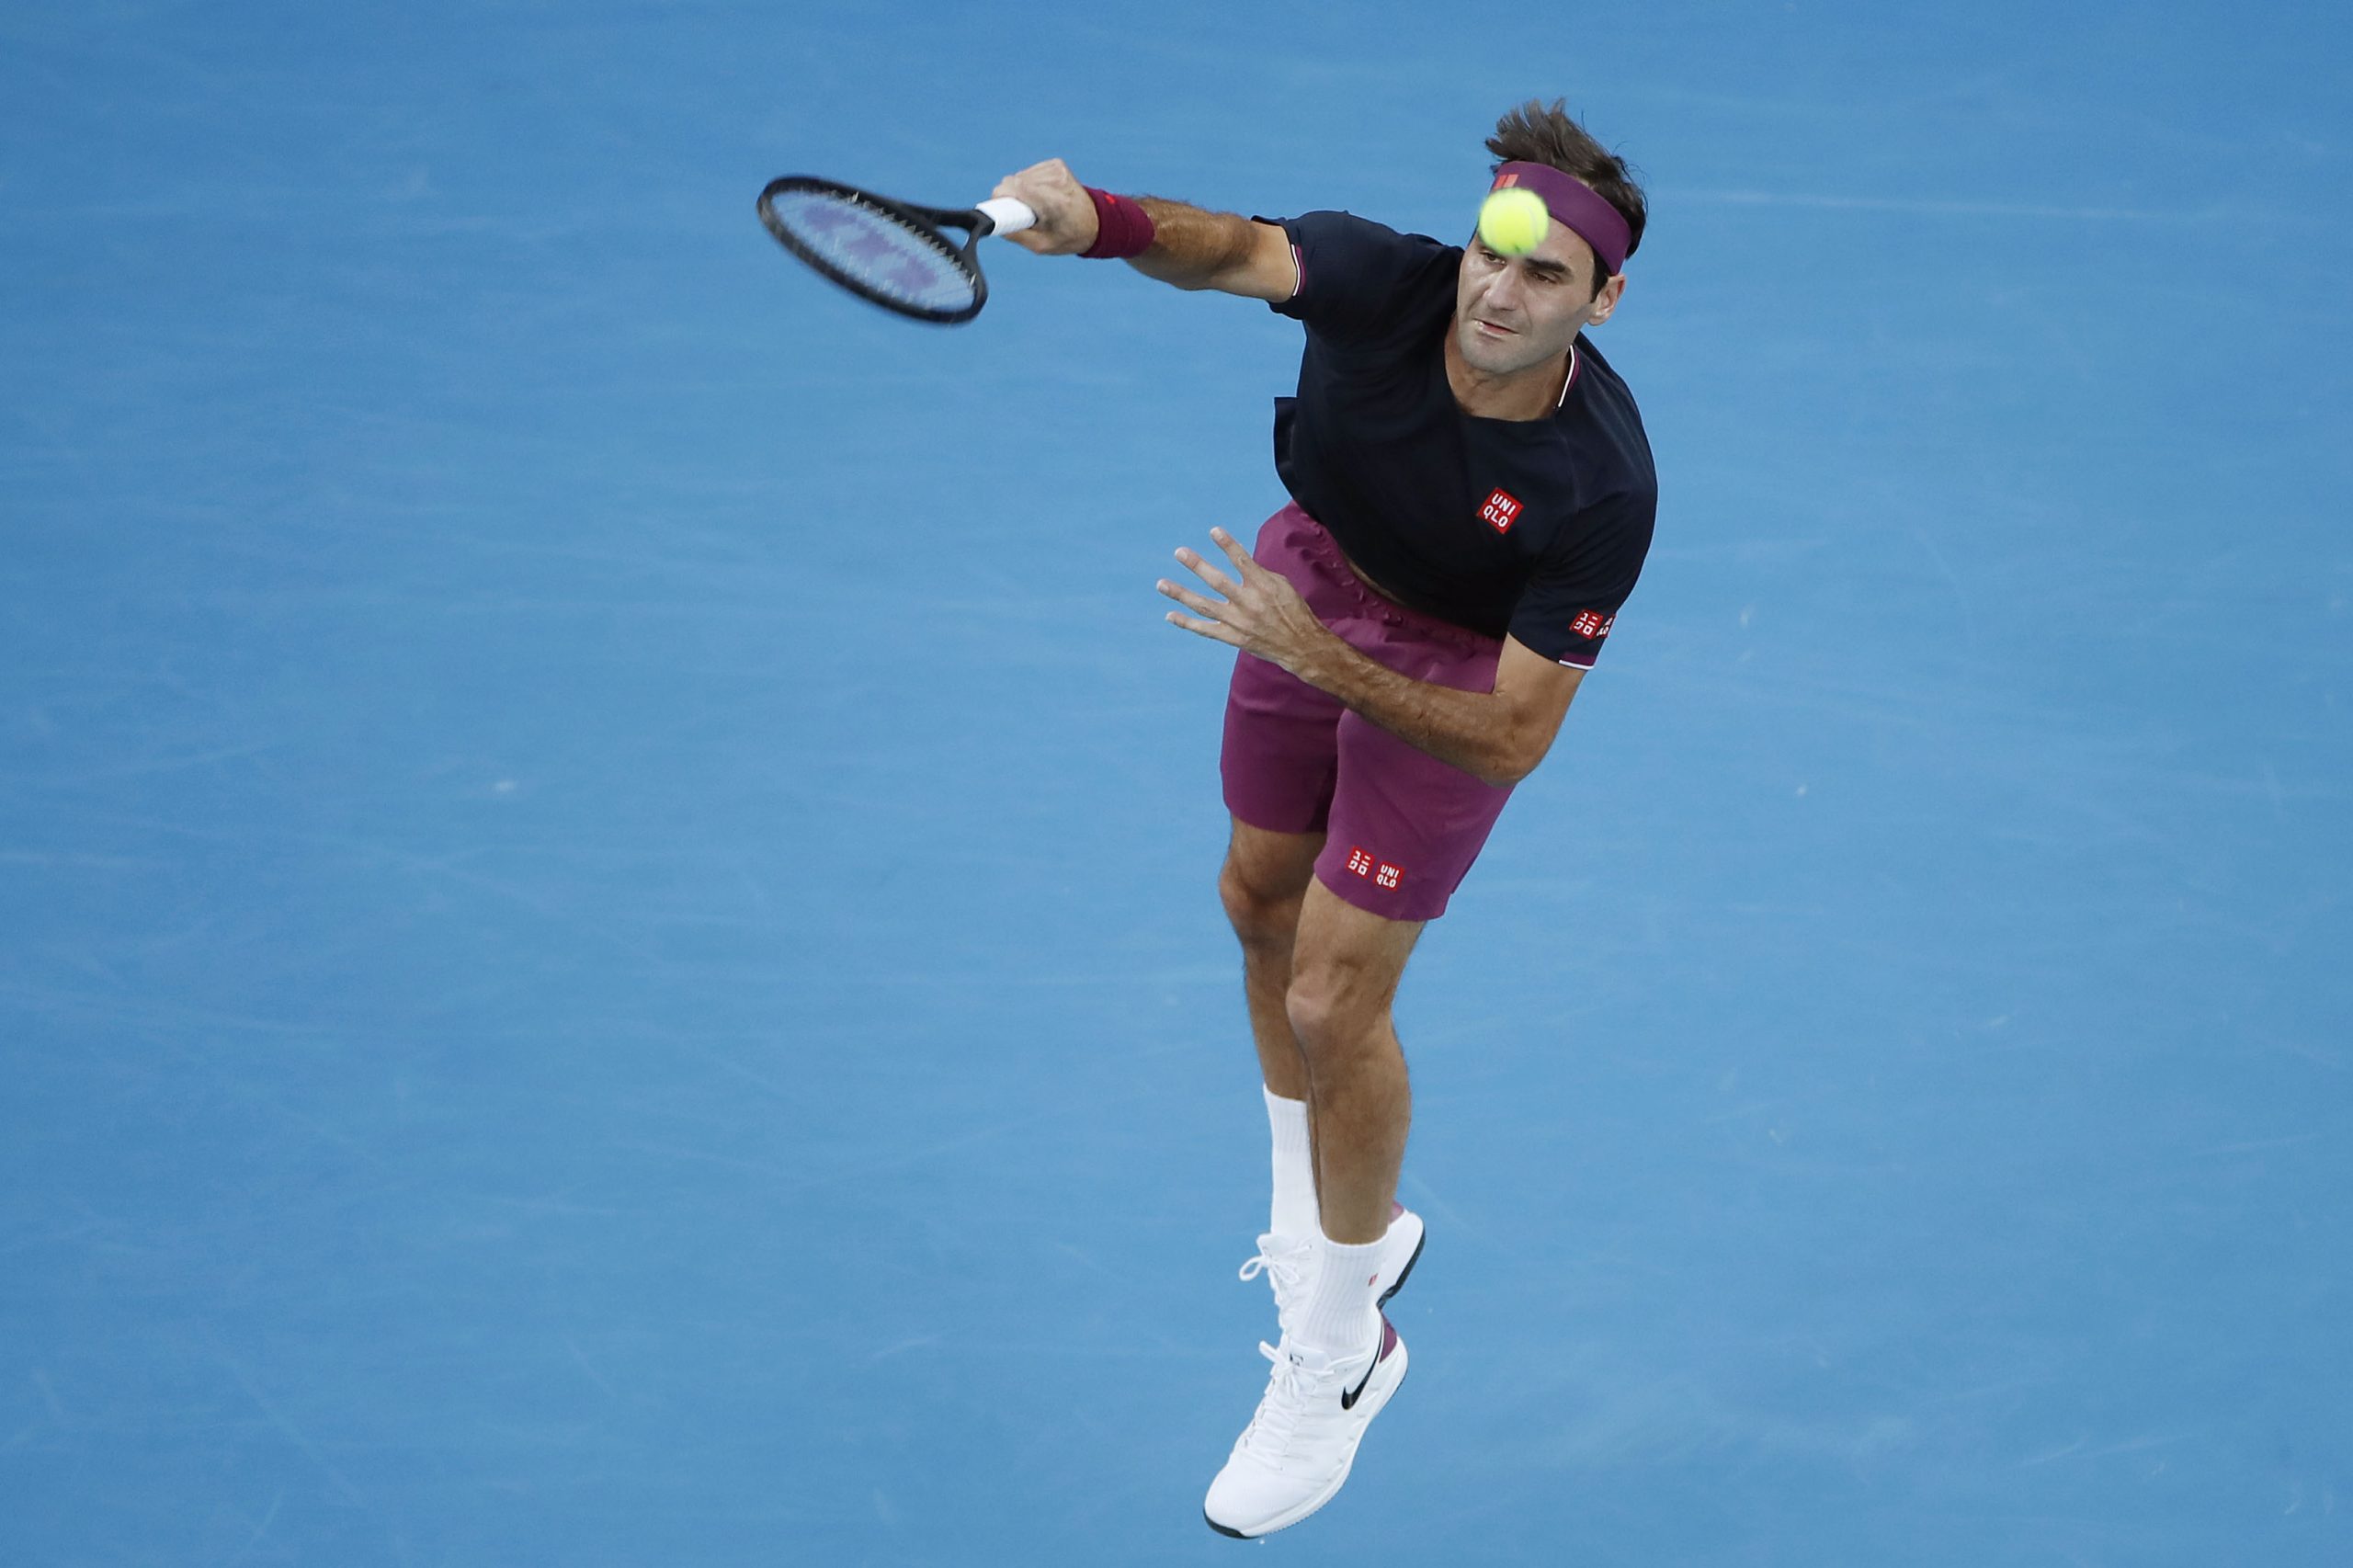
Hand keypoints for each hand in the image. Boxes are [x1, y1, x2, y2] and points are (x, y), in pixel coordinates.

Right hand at [990, 159, 1098, 255]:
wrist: (1096, 222)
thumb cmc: (1068, 237)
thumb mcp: (1040, 246)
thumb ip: (1015, 234)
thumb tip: (992, 222)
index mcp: (1053, 202)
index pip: (1012, 187)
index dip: (1001, 200)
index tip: (1004, 212)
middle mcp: (1056, 181)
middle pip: (1012, 182)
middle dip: (1012, 198)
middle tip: (1026, 214)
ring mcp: (1057, 169)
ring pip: (1018, 176)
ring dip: (1021, 191)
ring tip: (1038, 206)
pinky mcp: (1056, 164)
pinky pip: (1028, 172)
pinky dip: (1029, 184)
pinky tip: (1042, 196)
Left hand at [1158, 527, 1336, 677]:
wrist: (1300, 646)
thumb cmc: (1292, 610)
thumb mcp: (1281, 585)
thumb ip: (1257, 574)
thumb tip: (1238, 563)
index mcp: (1263, 586)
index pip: (1242, 560)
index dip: (1228, 545)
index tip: (1214, 530)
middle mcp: (1248, 603)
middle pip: (1217, 581)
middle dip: (1197, 565)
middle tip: (1179, 552)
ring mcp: (1238, 622)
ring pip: (1204, 605)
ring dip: (1181, 594)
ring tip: (1161, 584)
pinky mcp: (1233, 637)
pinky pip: (1205, 629)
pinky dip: (1187, 623)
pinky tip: (1170, 615)